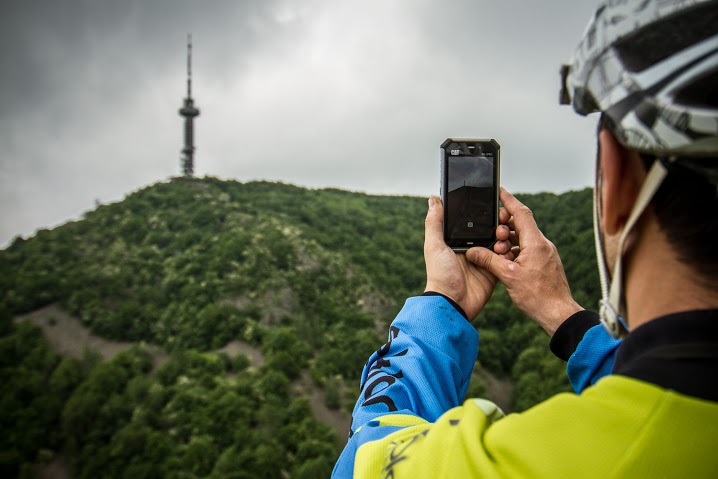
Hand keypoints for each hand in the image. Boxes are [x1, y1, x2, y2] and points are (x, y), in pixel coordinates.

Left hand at [423, 196, 511, 319]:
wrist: (453, 303)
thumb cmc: (440, 275)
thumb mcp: (434, 246)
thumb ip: (434, 223)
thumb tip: (433, 200)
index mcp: (456, 241)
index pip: (472, 222)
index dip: (482, 214)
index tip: (493, 204)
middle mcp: (471, 249)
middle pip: (488, 231)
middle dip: (497, 225)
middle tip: (502, 222)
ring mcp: (483, 261)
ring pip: (499, 243)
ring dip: (504, 239)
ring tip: (503, 236)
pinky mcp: (493, 272)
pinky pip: (505, 260)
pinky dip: (508, 254)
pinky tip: (510, 249)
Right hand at [467, 188, 582, 335]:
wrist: (558, 313)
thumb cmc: (537, 296)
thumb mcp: (508, 276)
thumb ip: (489, 260)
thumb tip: (472, 251)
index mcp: (535, 243)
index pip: (521, 213)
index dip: (508, 200)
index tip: (499, 191)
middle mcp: (543, 244)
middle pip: (521, 224)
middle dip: (503, 224)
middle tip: (491, 231)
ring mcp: (545, 253)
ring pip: (523, 238)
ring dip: (508, 240)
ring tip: (496, 250)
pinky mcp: (545, 262)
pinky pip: (528, 248)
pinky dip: (515, 250)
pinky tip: (505, 261)